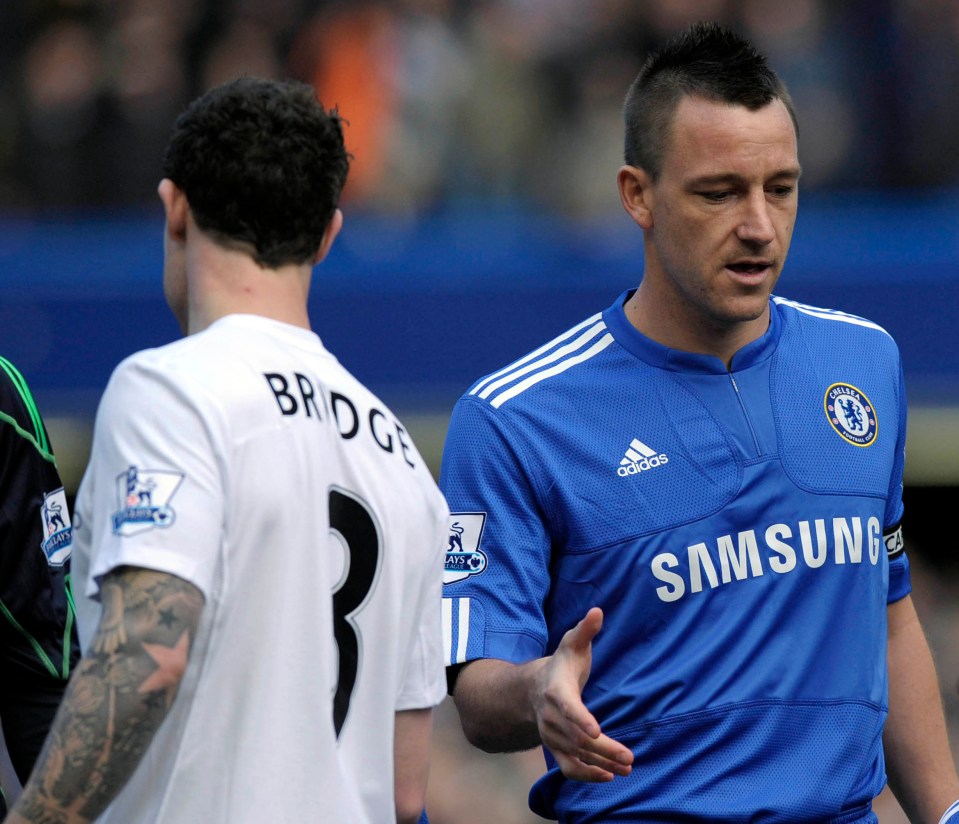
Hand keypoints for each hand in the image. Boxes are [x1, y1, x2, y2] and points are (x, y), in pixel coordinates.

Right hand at [531, 607, 633, 781]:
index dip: (581, 719)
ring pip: (576, 755)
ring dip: (601, 764)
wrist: (533, 689)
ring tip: (627, 768)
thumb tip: (598, 611)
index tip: (596, 730)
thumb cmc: (562, 664)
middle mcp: (550, 716)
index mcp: (555, 690)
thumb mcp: (571, 643)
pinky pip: (568, 768)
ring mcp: (551, 735)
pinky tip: (609, 776)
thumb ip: (585, 630)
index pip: (567, 707)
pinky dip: (587, 775)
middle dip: (604, 749)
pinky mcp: (555, 749)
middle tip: (629, 757)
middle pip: (577, 737)